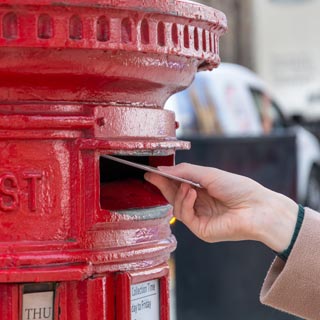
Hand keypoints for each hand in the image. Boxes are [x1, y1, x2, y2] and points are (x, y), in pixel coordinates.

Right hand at [145, 163, 297, 252]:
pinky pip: (185, 216)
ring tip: (188, 186)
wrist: (256, 207)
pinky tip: (192, 194)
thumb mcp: (208, 174)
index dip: (164, 179)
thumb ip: (184, 171)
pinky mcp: (202, 230)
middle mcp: (199, 205)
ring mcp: (200, 218)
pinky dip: (185, 203)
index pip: (178, 185)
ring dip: (179, 194)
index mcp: (202, 191)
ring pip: (176, 207)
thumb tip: (162, 169)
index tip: (151, 172)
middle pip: (174, 197)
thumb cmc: (237, 187)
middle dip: (163, 185)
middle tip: (152, 175)